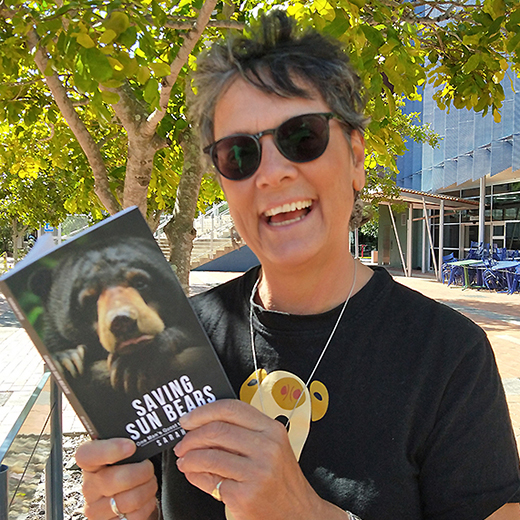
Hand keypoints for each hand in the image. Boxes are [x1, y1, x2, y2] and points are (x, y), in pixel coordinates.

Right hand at [75, 438, 157, 519]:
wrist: (128, 496)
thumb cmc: (127, 469)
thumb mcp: (123, 453)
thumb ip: (126, 442)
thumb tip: (141, 431)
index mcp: (91, 463)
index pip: (87, 455)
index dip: (109, 449)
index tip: (131, 446)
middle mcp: (90, 487)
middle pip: (114, 479)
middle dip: (142, 471)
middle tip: (148, 467)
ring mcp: (97, 509)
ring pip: (129, 500)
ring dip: (147, 488)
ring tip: (148, 482)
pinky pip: (135, 517)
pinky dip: (148, 505)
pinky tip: (146, 498)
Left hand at [174, 399, 343, 519]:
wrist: (299, 514)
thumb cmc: (281, 481)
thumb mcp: (270, 448)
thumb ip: (242, 434)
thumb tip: (201, 427)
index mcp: (272, 430)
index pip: (232, 408)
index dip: (204, 411)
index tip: (189, 418)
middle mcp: (267, 447)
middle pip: (217, 430)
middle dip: (191, 437)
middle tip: (182, 444)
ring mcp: (257, 472)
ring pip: (209, 455)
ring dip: (188, 459)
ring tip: (185, 462)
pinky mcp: (246, 495)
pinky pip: (212, 481)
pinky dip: (196, 477)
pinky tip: (195, 476)